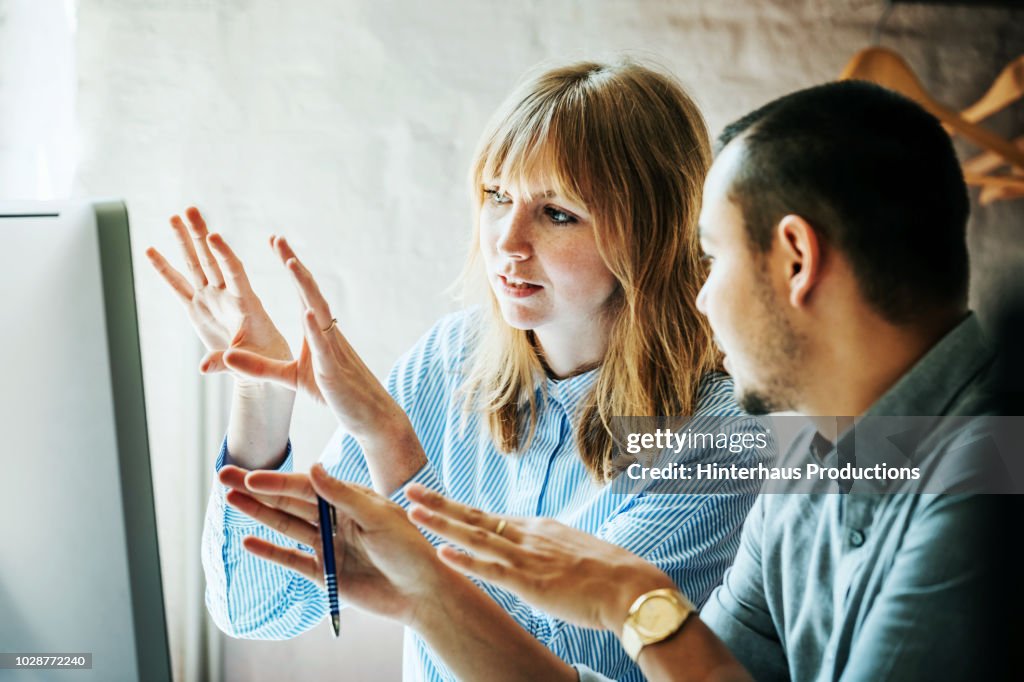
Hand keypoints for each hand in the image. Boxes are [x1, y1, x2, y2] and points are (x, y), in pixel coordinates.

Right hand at [145, 207, 291, 380]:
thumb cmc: (265, 360)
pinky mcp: (197, 309)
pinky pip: (177, 286)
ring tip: (174, 217)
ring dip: (184, 242)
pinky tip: (150, 250)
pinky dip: (164, 270)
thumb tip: (202, 369)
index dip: (224, 255)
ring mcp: (210, 299)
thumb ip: (227, 362)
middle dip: (200, 235)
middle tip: (190, 210)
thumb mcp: (252, 363)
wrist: (261, 365)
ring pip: (195, 265)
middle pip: (211, 260)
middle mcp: (226, 295)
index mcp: (246, 303)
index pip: (235, 273)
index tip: (214, 236)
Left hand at [220, 236, 408, 443]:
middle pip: (309, 291)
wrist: (369, 415)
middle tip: (277, 238)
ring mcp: (332, 348)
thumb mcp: (290, 378)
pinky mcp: (333, 370)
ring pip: (318, 310)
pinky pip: (324, 345)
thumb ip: (260, 367)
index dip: (290, 266)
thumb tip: (228, 356)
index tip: (276, 242)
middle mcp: (326, 332)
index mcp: (317, 331)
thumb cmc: (334, 393)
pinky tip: (307, 311)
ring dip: (305, 286)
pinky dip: (315, 327)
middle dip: (293, 264)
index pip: (302, 291)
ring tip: (290, 263)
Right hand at [220, 463, 457, 625]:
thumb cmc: (409, 547)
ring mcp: (328, 545)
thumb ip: (343, 495)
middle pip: (289, 501)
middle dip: (256, 489)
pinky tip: (248, 541)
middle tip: (224, 475)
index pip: (306, 486)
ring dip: (258, 513)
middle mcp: (335, 519)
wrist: (422, 592)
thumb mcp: (378, 517)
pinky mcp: (326, 573)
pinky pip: (292, 560)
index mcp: (349, 499)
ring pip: (286, 526)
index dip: (277, 482)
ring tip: (230, 500)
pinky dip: (270, 551)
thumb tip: (313, 468)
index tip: (251, 476)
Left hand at [406, 484, 676, 633]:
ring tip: (412, 513)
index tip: (433, 500)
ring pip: (476, 537)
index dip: (457, 509)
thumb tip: (536, 557)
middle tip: (409, 489)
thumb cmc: (609, 574)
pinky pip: (492, 571)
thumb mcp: (572, 551)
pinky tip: (443, 553)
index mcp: (537, 528)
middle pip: (474, 517)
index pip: (489, 517)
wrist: (632, 587)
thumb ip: (548, 551)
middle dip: (439, 504)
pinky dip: (466, 562)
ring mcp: (528, 558)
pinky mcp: (531, 583)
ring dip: (441, 524)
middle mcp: (528, 536)